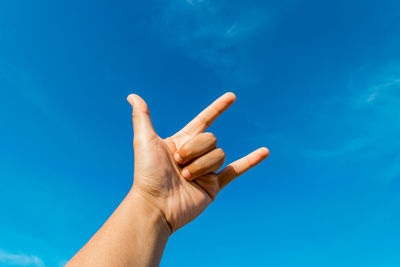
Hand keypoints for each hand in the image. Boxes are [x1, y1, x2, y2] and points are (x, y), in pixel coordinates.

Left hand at [127, 92, 268, 232]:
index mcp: (182, 142)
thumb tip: (132, 96)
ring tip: (186, 177)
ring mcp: (206, 170)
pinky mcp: (214, 186)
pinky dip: (251, 161)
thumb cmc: (147, 173)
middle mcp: (196, 154)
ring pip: (219, 154)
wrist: (156, 206)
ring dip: (202, 165)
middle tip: (178, 163)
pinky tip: (265, 151)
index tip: (232, 97)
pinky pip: (236, 170)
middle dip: (195, 149)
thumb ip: (142, 117)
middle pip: (211, 139)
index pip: (204, 120)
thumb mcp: (144, 140)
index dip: (218, 108)